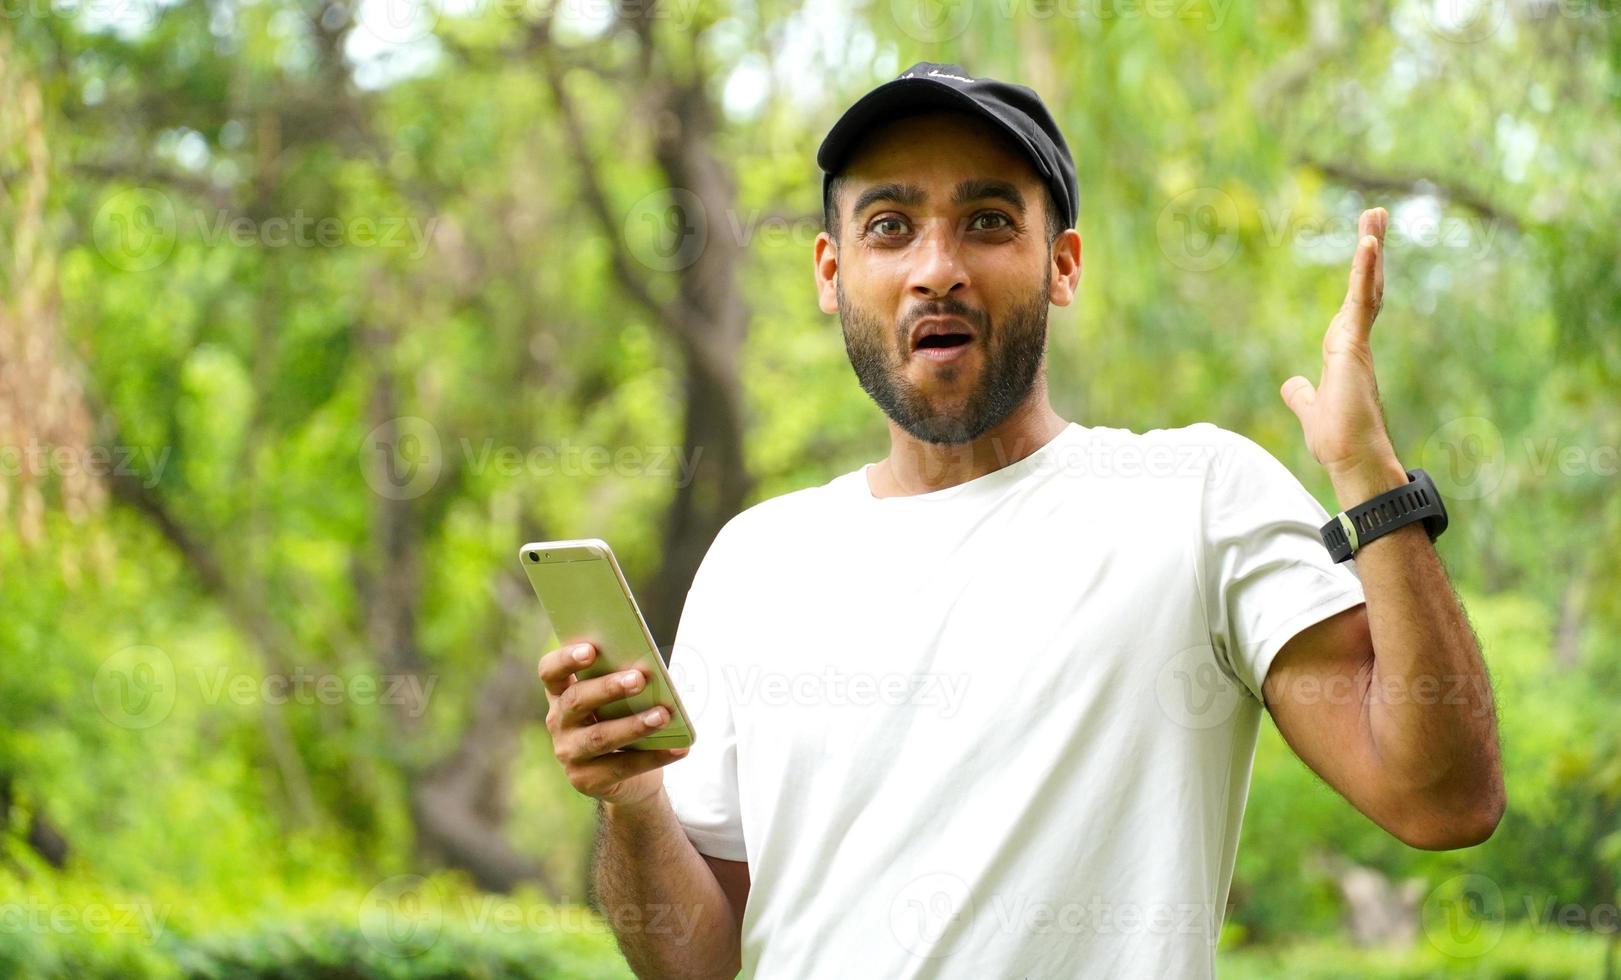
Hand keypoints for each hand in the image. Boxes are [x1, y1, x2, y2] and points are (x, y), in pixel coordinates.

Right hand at [540, 642, 687, 808]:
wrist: (629, 777)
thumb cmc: (624, 722)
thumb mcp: (620, 701)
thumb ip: (625, 683)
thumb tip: (649, 670)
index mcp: (561, 694)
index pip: (550, 672)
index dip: (565, 659)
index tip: (591, 649)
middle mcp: (558, 723)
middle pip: (576, 701)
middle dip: (608, 688)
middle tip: (639, 679)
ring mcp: (569, 754)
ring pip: (600, 737)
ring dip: (634, 725)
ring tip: (662, 715)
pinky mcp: (586, 780)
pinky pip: (622, 767)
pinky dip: (653, 757)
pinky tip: (678, 748)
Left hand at [1280, 207, 1404, 485]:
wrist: (1351, 460)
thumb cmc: (1336, 440)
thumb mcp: (1311, 409)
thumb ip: (1302, 394)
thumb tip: (1292, 384)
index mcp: (1344, 352)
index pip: (1353, 304)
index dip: (1360, 275)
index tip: (1366, 247)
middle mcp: (1355, 342)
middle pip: (1365, 285)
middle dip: (1370, 250)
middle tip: (1375, 214)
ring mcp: (1357, 342)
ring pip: (1366, 286)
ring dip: (1370, 249)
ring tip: (1375, 213)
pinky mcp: (1354, 346)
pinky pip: (1360, 301)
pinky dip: (1363, 271)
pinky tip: (1367, 242)